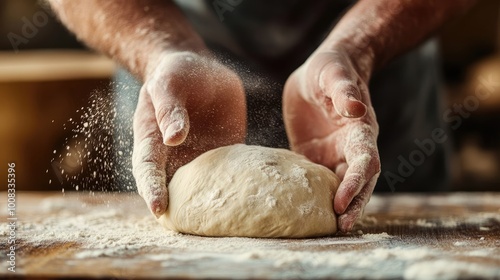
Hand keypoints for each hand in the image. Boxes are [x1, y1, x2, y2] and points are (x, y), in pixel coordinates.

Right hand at [132, 51, 246, 217]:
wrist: (199, 72)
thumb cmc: (175, 75)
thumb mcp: (169, 84)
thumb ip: (169, 108)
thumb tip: (174, 138)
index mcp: (153, 141)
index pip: (148, 170)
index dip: (151, 190)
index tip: (159, 209)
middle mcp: (175, 157)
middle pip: (173, 191)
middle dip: (180, 212)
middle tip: (193, 232)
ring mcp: (201, 160)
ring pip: (204, 190)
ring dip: (212, 207)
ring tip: (227, 226)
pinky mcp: (225, 156)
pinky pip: (230, 175)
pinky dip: (239, 188)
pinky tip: (254, 200)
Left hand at [283, 48, 380, 231]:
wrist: (321, 71)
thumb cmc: (332, 69)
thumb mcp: (334, 74)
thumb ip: (343, 91)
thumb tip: (355, 107)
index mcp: (359, 131)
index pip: (364, 163)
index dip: (355, 184)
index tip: (341, 203)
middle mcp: (350, 148)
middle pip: (357, 183)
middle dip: (352, 205)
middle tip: (341, 228)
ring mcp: (332, 154)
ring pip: (338, 186)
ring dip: (336, 207)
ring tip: (324, 228)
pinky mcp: (314, 155)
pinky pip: (314, 179)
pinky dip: (312, 195)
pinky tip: (301, 210)